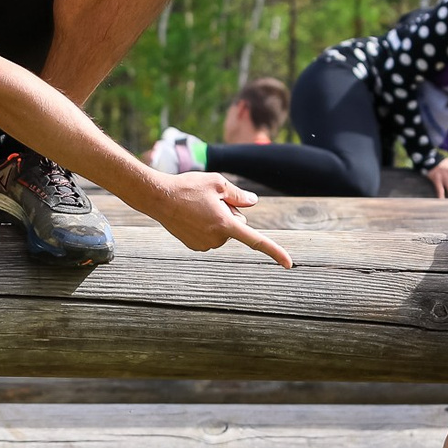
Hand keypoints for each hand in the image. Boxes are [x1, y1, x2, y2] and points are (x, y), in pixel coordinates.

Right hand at [141, 172, 293, 267]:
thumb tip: (253, 202)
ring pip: (223, 231)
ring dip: (217, 219)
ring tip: (197, 207)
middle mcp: (216, 239)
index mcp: (225, 224)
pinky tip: (191, 215)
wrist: (157, 198)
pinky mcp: (195, 246)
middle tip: (210, 201)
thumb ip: (239, 194)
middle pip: (237, 225)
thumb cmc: (188, 187)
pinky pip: (210, 235)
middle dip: (230, 213)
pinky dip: (206, 225)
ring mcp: (204, 245)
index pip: (256, 241)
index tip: (290, 265)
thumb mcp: (217, 182)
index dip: (275, 252)